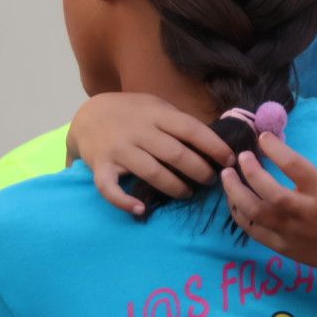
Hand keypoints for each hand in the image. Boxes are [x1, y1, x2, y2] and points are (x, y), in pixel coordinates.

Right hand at [71, 93, 234, 213]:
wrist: (86, 115)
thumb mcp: (155, 106)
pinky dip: (124, 202)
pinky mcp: (101, 167)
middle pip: (176, 154)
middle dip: (199, 170)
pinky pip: (110, 189)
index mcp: (156, 114)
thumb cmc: (130, 113)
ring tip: (188, 192)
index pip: (191, 129)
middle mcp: (139, 131)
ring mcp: (119, 150)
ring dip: (175, 187)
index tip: (230, 160)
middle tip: (211, 180)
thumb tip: (214, 139)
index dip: (214, 146)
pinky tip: (141, 209)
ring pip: (153, 173)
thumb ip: (178, 121)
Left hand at [221, 125, 316, 274]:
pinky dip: (239, 215)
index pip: (294, 165)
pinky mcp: (282, 246)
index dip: (275, 148)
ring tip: (227, 175)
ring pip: (255, 212)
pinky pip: (254, 231)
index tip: (263, 137)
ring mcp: (291, 231)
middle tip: (242, 156)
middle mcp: (304, 211)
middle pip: (269, 190)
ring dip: (236, 192)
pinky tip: (234, 200)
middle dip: (250, 171)